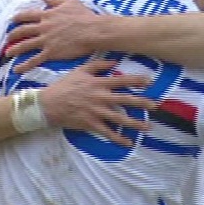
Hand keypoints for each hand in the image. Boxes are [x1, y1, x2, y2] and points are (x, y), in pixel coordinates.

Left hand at [6, 0, 102, 73]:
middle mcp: (43, 27)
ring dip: (14, 50)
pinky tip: (17, 70)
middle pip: (22, 30)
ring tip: (7, 54)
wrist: (93, 31)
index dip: (18, 17)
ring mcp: (45, 40)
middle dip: (12, 35)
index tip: (11, 20)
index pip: (27, 15)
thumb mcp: (69, 2)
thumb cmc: (84, 16)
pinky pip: (34, 60)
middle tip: (7, 39)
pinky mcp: (50, 53)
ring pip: (25, 45)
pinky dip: (24, 65)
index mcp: (47, 15)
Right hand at [40, 59, 157, 146]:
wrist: (48, 104)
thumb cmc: (64, 86)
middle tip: (155, 105)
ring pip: (120, 118)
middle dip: (142, 102)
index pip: (121, 80)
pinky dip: (119, 138)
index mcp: (98, 84)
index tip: (149, 81)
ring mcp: (96, 112)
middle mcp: (100, 98)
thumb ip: (98, 65)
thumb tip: (114, 62)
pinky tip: (129, 143)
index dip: (136, 80)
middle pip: (125, 100)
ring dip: (135, 123)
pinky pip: (108, 133)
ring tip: (148, 126)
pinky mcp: (91, 124)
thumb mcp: (79, 71)